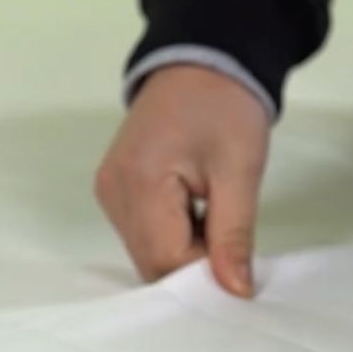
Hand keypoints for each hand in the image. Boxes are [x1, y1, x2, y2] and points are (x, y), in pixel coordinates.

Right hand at [95, 65, 270, 297]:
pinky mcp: (118, 190)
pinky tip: (201, 222)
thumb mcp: (240, 170)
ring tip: (220, 234)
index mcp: (138, 183)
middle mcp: (113, 192)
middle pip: (151, 262)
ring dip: (185, 255)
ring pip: (147, 253)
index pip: (166, 261)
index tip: (241, 278)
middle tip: (236, 259)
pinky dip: (174, 240)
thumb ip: (234, 236)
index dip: (204, 278)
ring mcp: (110, 192)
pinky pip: (144, 235)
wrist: (204, 59)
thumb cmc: (225, 106)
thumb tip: (235, 292)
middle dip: (194, 269)